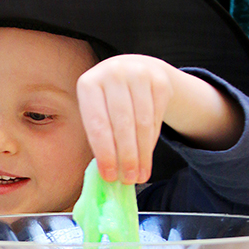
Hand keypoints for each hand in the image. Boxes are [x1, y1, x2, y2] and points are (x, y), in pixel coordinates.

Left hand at [76, 54, 173, 184]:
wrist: (135, 69)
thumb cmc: (108, 100)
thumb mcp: (96, 110)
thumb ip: (99, 136)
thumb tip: (108, 173)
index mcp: (89, 84)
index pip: (98, 124)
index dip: (104, 153)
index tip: (109, 176)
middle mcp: (113, 73)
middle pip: (122, 124)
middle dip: (126, 157)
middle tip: (128, 180)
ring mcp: (138, 73)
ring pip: (142, 123)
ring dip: (142, 154)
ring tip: (139, 175)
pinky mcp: (159, 80)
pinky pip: (157, 118)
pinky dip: (152, 142)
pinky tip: (147, 157)